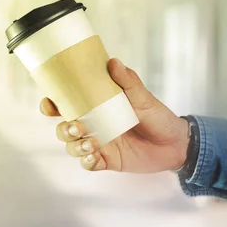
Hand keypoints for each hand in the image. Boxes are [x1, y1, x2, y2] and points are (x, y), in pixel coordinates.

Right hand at [40, 58, 189, 172]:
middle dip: (63, 128)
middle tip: (77, 127)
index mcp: (97, 106)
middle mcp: (94, 125)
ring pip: (73, 147)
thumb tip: (113, 62)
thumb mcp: (144, 98)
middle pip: (64, 128)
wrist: (176, 143)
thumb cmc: (158, 117)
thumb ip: (128, 82)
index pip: (66, 104)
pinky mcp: (108, 160)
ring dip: (76, 146)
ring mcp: (100, 144)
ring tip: (92, 143)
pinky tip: (94, 158)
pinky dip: (87, 162)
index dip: (52, 104)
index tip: (50, 102)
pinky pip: (89, 164)